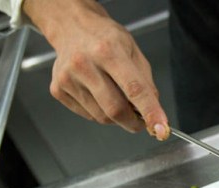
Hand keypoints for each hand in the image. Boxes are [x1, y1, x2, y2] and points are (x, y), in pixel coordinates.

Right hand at [23, 0, 169, 138]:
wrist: (72, 26)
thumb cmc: (105, 39)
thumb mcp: (133, 51)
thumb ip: (146, 82)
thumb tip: (152, 112)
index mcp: (109, 51)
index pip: (134, 89)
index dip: (150, 112)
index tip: (160, 128)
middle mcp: (85, 64)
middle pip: (115, 110)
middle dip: (133, 122)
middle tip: (141, 121)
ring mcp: (68, 79)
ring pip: (102, 117)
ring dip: (116, 117)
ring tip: (115, 96)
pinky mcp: (58, 90)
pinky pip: (88, 115)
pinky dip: (100, 112)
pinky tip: (98, 93)